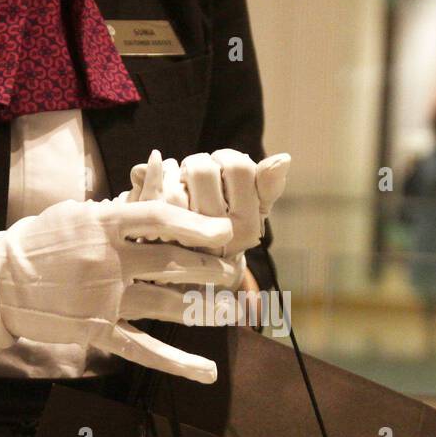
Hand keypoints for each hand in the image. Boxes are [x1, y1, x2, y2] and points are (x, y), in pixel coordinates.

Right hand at [0, 197, 240, 382]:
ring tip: (231, 308)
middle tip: (234, 270)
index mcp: (102, 225)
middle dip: (212, 268)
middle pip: (174, 263)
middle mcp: (107, 261)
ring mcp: (103, 299)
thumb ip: (120, 207)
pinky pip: (145, 349)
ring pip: (168, 304)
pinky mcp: (96, 330)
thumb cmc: (41, 242)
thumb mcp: (77, 214)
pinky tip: (207, 372)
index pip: (160, 218)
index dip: (197, 223)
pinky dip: (178, 363)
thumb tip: (161, 185)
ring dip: (206, 308)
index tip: (225, 230)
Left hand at [125, 149, 289, 261]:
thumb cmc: (225, 233)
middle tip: (194, 174)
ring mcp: (187, 241)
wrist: (194, 278)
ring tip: (179, 182)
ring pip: (174, 184)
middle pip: (202, 169)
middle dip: (195, 163)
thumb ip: (268, 185)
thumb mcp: (254, 209)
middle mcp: (220, 237)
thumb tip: (283, 158)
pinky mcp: (158, 241)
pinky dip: (152, 181)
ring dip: (173, 173)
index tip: (222, 168)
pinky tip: (158, 186)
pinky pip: (152, 199)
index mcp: (248, 224)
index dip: (226, 158)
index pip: (240, 166)